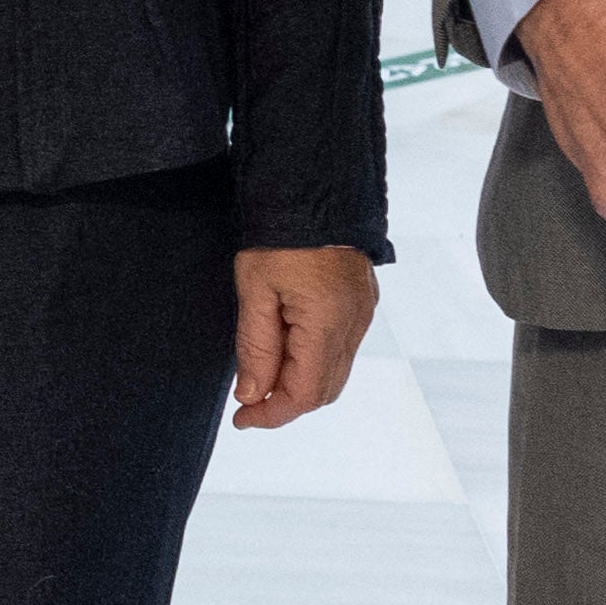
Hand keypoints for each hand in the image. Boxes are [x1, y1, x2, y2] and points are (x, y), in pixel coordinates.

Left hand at [230, 244, 375, 429]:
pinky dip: (315, 360)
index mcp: (328, 322)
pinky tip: (287, 346)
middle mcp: (355, 324)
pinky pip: (343, 348)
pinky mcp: (364, 302)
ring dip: (300, 381)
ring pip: (336, 371)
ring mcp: (364, 313)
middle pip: (325, 389)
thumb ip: (256, 347)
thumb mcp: (255, 289)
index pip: (305, 394)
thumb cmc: (280, 233)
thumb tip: (253, 395)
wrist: (316, 186)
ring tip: (263, 370)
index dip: (272, 414)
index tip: (241, 418)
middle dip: (285, 402)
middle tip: (247, 399)